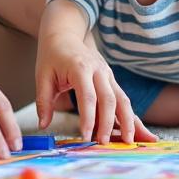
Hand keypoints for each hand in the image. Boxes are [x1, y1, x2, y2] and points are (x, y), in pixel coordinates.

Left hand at [35, 35, 154, 143]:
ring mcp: (108, 75)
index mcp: (81, 68)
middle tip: (105, 143)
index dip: (88, 118)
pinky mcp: (111, 80)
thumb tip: (43, 125)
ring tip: (130, 141)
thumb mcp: (42, 77)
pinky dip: (130, 116)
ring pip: (122, 99)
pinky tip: (136, 132)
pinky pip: (122, 99)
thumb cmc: (52, 56)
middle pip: (109, 99)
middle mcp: (99, 71)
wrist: (66, 35)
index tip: (86, 136)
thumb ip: (44, 102)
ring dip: (128, 121)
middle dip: (109, 123)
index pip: (88, 96)